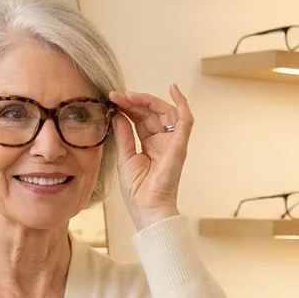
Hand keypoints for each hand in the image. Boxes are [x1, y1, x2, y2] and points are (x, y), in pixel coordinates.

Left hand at [110, 84, 192, 230]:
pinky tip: (174, 89)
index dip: (128, 107)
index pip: (141, 119)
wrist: (146, 208)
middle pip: (152, 113)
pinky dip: (182, 103)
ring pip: (166, 111)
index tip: (112, 99)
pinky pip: (186, 120)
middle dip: (135, 101)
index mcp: (150, 145)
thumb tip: (118, 114)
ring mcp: (173, 142)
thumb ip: (123, 135)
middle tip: (117, 95)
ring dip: (148, 100)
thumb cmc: (137, 191)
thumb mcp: (124, 157)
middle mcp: (163, 141)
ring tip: (130, 95)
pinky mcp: (180, 145)